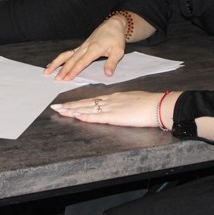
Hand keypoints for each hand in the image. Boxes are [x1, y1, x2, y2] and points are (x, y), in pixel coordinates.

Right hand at [44, 16, 127, 80]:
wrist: (113, 25)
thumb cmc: (116, 38)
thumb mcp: (118, 51)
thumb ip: (112, 63)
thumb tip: (108, 74)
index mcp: (94, 49)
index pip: (82, 62)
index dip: (74, 70)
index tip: (67, 78)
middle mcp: (85, 47)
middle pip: (71, 60)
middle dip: (63, 69)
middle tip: (56, 79)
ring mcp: (82, 46)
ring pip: (66, 55)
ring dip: (56, 63)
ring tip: (47, 71)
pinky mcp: (81, 46)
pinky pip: (68, 53)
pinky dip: (60, 59)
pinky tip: (54, 64)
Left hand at [51, 91, 173, 127]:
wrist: (158, 105)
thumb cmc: (149, 104)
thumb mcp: (132, 100)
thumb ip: (122, 104)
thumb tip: (118, 108)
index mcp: (113, 97)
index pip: (91, 100)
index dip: (78, 102)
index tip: (67, 104)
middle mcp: (109, 101)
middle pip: (85, 103)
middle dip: (69, 106)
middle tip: (55, 107)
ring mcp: (111, 108)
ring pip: (88, 109)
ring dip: (73, 110)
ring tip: (60, 111)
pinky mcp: (115, 116)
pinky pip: (97, 117)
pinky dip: (85, 116)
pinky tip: (76, 116)